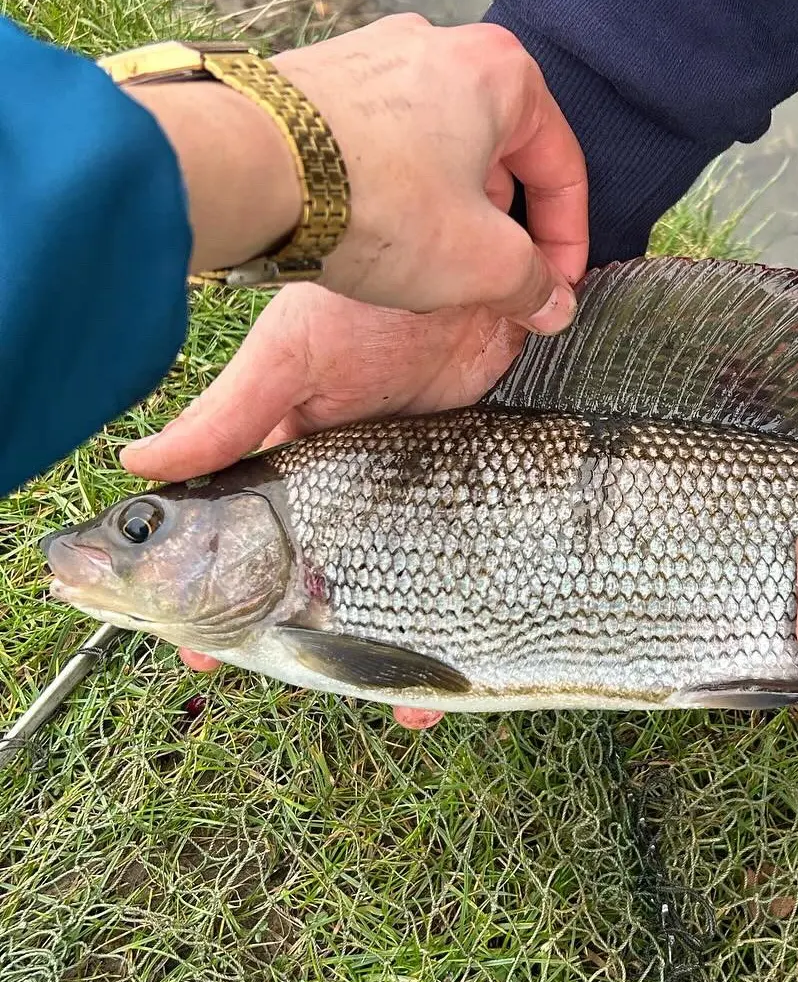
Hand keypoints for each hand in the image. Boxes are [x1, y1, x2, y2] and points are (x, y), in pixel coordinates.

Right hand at [123, 286, 531, 728]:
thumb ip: (228, 414)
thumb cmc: (368, 304)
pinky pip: (470, 555)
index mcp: (294, 459)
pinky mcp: (477, 476)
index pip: (245, 540)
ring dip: (404, 647)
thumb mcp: (292, 353)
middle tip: (324, 693)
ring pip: (402, 582)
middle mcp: (351, 482)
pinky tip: (472, 663)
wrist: (470, 273)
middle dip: (321, 642)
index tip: (199, 657)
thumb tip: (136, 465)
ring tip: (414, 707)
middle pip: (329, 576)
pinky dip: (473, 607)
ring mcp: (414, 486)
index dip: (222, 599)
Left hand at [134, 13, 586, 322]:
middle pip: (501, 152)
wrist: (242, 169)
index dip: (566, 242)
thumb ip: (532, 284)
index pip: (561, 166)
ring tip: (429, 263)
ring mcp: (374, 51)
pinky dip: (395, 185)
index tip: (551, 289)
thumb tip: (552, 304)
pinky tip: (375, 232)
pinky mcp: (320, 74)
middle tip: (493, 282)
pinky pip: (382, 137)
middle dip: (505, 224)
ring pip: (441, 144)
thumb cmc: (376, 204)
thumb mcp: (480, 263)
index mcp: (503, 71)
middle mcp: (441, 43)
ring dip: (450, 206)